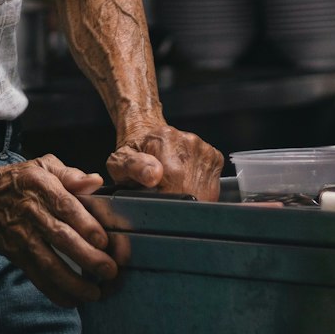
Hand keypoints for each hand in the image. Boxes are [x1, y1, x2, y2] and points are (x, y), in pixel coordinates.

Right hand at [0, 154, 124, 306]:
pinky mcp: (17, 256)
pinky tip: (73, 300)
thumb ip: (71, 174)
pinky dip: (55, 292)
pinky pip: (37, 278)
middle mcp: (31, 213)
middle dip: (88, 258)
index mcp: (41, 187)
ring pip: (49, 264)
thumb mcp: (43, 165)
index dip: (86, 225)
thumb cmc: (17, 181)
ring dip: (74, 282)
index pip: (66, 206)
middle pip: (61, 238)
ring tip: (95, 292)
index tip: (104, 240)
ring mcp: (22, 237)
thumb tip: (96, 181)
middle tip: (109, 270)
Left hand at [106, 123, 222, 201]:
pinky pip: (213, 187)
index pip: (175, 185)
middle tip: (163, 195)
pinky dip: (201, 192)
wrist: (146, 131)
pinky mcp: (214, 156)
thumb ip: (134, 168)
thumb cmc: (133, 151)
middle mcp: (187, 142)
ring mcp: (202, 148)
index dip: (166, 202)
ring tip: (172, 188)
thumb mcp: (120, 161)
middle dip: (178, 202)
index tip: (158, 202)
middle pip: (192, 191)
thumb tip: (154, 175)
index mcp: (163, 141)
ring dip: (191, 198)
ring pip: (206, 192)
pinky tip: (185, 183)